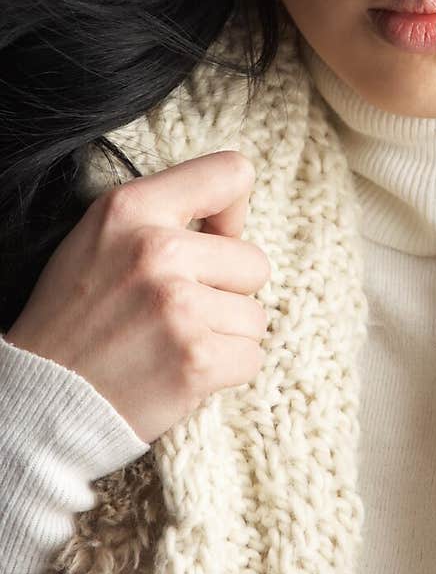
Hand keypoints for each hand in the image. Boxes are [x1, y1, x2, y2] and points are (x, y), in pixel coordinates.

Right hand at [5, 151, 271, 443]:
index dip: (233, 213)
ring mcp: (178, 306)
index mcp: (130, 208)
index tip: (215, 240)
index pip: (230, 173)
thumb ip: (162, 218)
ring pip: (255, 315)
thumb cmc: (76, 320)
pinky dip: (225, 371)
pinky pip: (252, 356)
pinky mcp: (196, 359)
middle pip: (253, 261)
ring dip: (224, 335)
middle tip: (174, 313)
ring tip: (170, 344)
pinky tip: (178, 371)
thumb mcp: (100, 240)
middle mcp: (156, 249)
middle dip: (226, 292)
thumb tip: (231, 220)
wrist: (43, 399)